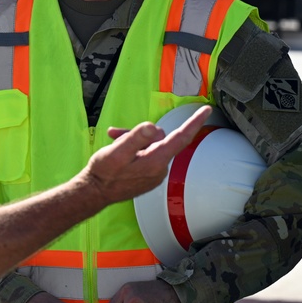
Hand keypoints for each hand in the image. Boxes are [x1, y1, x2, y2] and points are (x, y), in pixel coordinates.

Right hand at [82, 106, 209, 205]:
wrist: (94, 192)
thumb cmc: (104, 171)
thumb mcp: (117, 151)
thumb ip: (136, 138)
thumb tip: (152, 127)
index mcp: (156, 161)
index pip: (181, 138)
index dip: (195, 122)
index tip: (207, 110)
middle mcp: (160, 168)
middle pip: (158, 138)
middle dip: (139, 132)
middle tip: (117, 134)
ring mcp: (154, 174)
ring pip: (150, 145)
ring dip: (133, 140)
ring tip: (114, 140)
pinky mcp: (148, 176)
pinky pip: (146, 155)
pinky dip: (134, 149)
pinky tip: (118, 150)